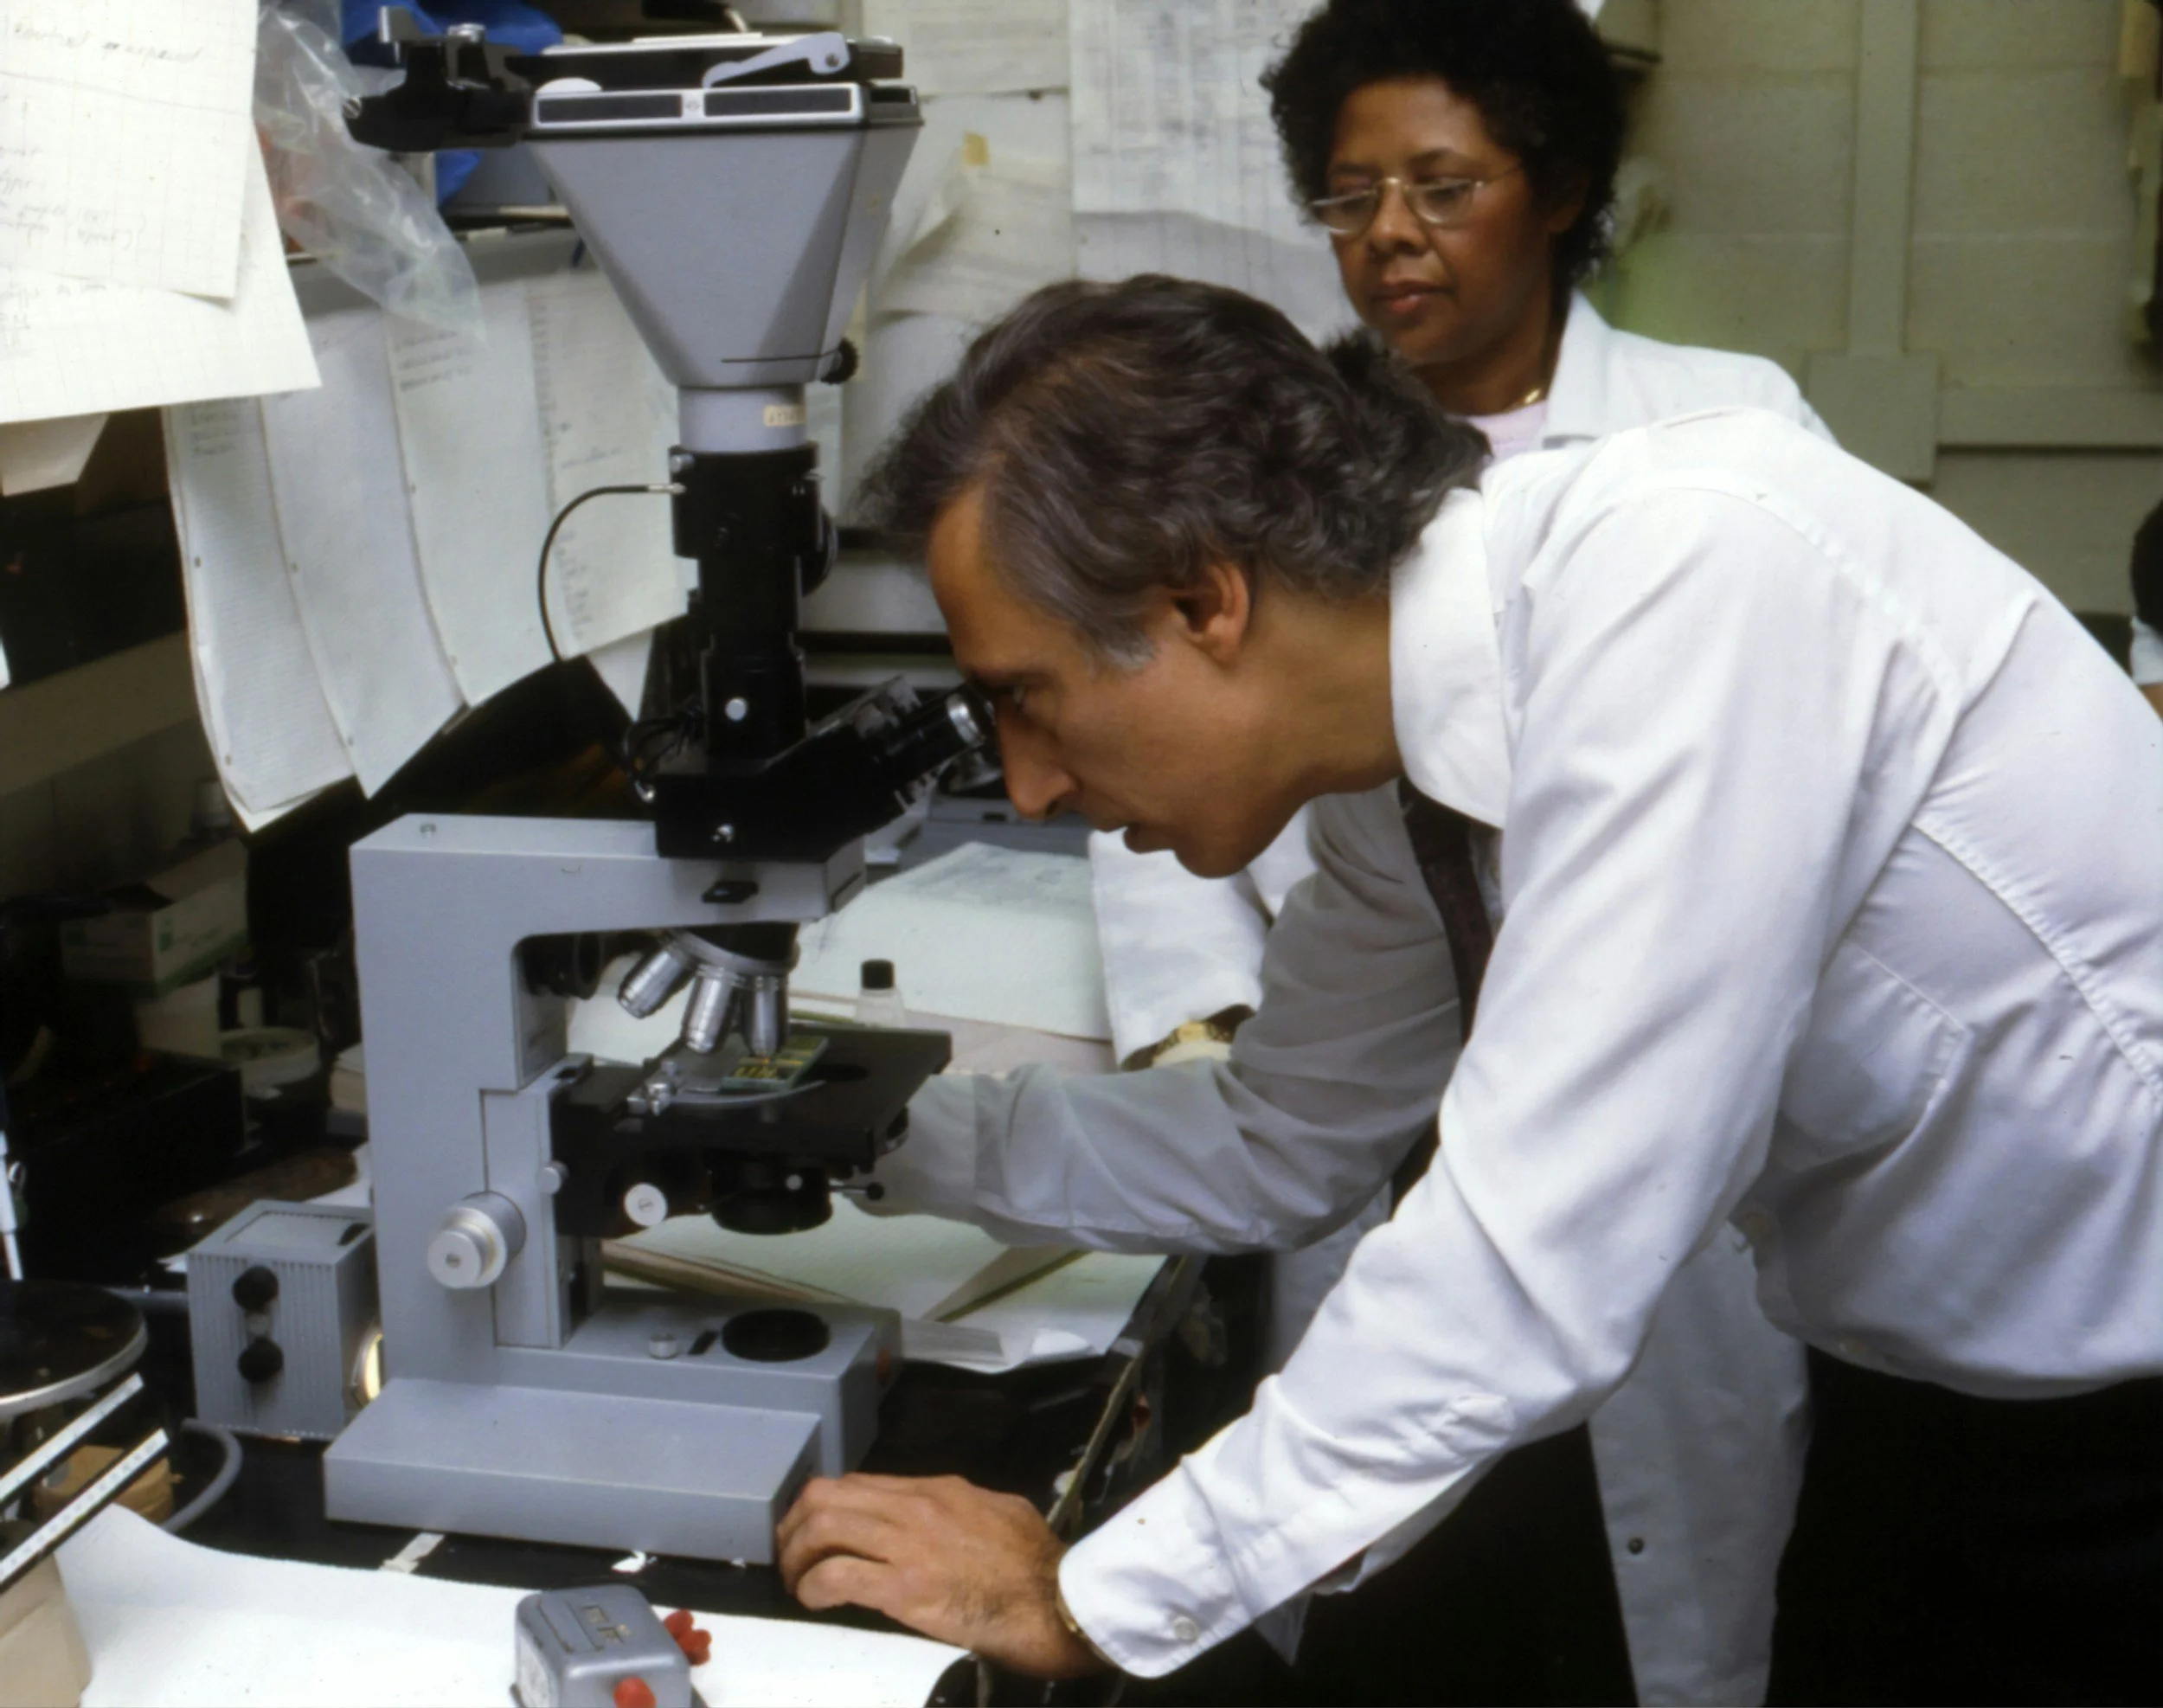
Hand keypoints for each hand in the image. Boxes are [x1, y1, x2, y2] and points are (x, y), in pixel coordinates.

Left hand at [777, 1473, 1108, 1678]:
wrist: (1059, 1604)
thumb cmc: (1039, 1567)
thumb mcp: (1002, 1514)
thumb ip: (965, 1510)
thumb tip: (944, 1518)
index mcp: (938, 1490)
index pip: (860, 1483)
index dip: (825, 1504)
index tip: (814, 1528)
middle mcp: (916, 1507)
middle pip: (828, 1496)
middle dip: (796, 1524)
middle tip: (790, 1553)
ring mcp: (909, 1545)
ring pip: (824, 1528)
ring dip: (797, 1556)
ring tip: (795, 1579)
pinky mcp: (905, 1588)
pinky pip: (837, 1577)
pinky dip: (813, 1587)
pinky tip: (812, 1600)